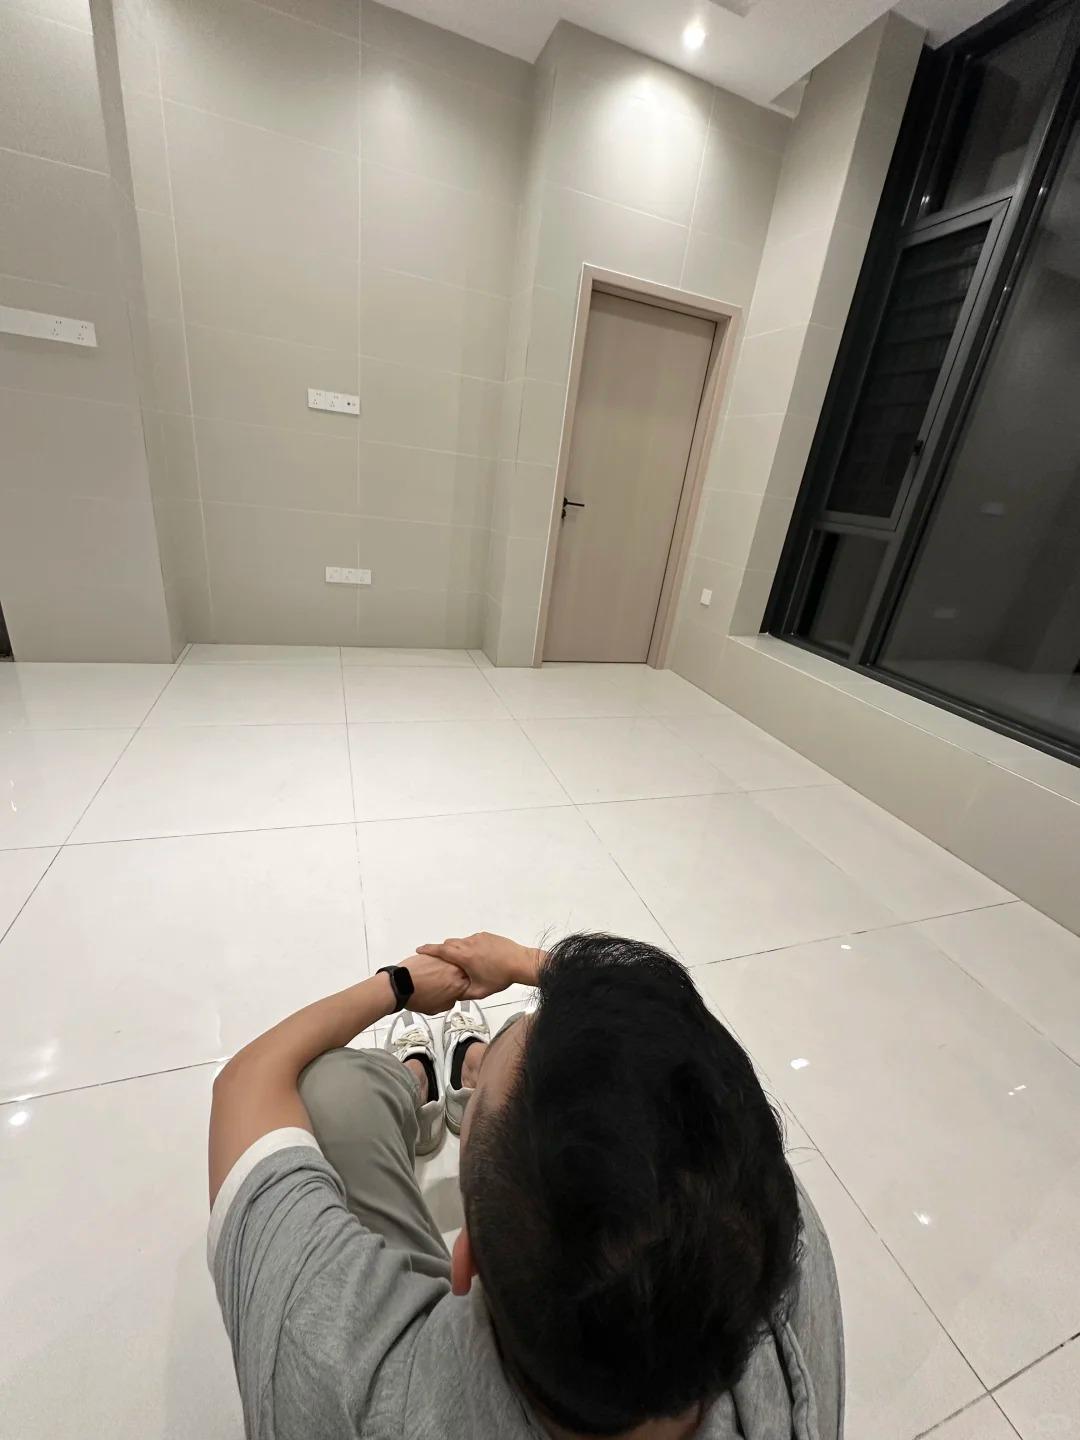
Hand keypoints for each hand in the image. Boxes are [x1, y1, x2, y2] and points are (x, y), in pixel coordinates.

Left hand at [400, 953, 468, 1014]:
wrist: (400, 985)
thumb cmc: (417, 996)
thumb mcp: (438, 1008)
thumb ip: (451, 1001)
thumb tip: (452, 998)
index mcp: (461, 983)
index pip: (471, 984)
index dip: (464, 987)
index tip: (459, 989)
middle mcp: (455, 968)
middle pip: (464, 970)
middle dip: (457, 975)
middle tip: (447, 983)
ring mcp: (444, 958)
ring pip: (451, 961)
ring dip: (447, 967)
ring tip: (434, 977)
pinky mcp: (433, 952)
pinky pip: (439, 957)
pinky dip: (435, 962)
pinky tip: (427, 971)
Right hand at [416, 932, 541, 999]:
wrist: (520, 963)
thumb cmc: (500, 977)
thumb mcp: (479, 991)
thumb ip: (463, 993)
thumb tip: (453, 995)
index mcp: (464, 956)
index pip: (440, 950)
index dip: (428, 950)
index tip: (419, 950)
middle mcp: (469, 943)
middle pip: (449, 944)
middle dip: (442, 951)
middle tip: (440, 960)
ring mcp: (478, 937)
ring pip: (461, 941)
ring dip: (457, 949)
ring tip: (461, 962)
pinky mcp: (487, 935)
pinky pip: (472, 940)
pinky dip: (469, 946)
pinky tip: (477, 957)